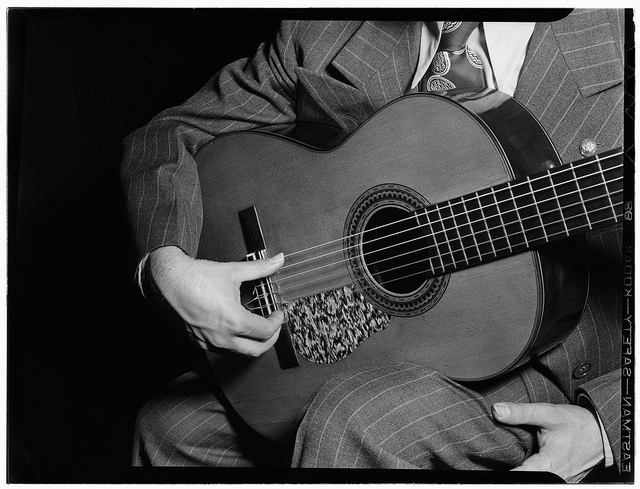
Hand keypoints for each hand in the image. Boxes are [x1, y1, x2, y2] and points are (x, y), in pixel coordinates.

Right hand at [149, 246, 284, 356]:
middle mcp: (222, 337)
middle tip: (273, 326)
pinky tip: (235, 329)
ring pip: (239, 353)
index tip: (278, 314)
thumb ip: (261, 268)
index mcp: (234, 321)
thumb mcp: (234, 271)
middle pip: (256, 350)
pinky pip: (222, 350)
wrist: (169, 280)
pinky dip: (234, 342)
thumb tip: (278, 260)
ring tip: (256, 327)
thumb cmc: (198, 277)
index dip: (277, 323)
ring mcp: (209, 342)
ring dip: (252, 343)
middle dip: (270, 339)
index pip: (266, 332)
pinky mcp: (199, 342)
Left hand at [492, 402, 604, 481]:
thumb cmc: (577, 424)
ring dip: (520, 472)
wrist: (602, 433)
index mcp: (548, 465)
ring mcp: (558, 481)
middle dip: (510, 471)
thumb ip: (522, 413)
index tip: (486, 469)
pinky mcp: (560, 479)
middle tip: (490, 464)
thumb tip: (496, 410)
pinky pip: (542, 477)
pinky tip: (519, 463)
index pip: (520, 476)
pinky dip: (530, 471)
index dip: (504, 474)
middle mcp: (553, 478)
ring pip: (533, 479)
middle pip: (525, 479)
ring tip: (501, 464)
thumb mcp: (549, 413)